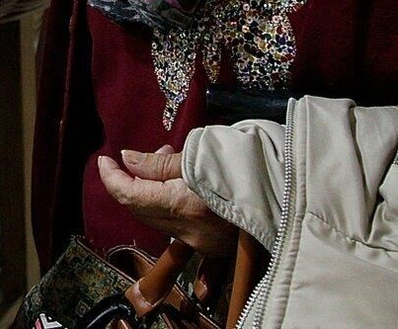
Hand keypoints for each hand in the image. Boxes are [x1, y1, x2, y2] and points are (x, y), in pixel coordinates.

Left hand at [97, 145, 236, 255]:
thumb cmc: (248, 164)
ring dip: (153, 190)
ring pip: (159, 218)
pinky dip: (170, 204)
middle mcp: (189, 230)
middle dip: (135, 180)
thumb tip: (126, 159)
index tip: (103, 160)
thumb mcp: (200, 154)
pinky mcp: (215, 244)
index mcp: (183, 205)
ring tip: (171, 160)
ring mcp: (203, 242)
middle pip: (142, 208)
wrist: (293, 188)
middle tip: (150, 154)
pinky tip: (183, 182)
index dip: (111, 177)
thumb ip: (159, 163)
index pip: (129, 195)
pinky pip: (178, 226)